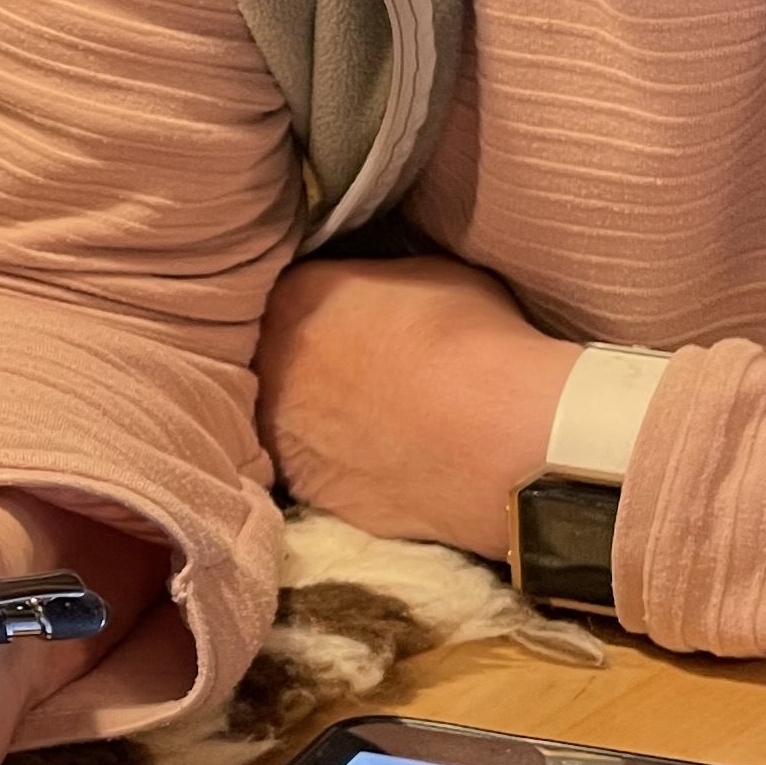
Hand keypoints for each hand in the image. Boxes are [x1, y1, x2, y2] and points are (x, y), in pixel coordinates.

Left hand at [256, 253, 576, 556]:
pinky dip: (339, 468)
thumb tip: (377, 303)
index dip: (328, 311)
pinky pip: (313, 470)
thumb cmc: (473, 342)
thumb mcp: (430, 276)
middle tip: (366, 377)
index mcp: (296, 297)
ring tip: (378, 425)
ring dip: (321, 420)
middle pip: (280, 358)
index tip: (358, 326)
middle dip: (315, 366)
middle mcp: (271, 363)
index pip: (294, 295)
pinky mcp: (304, 489)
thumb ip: (380, 284)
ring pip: (291, 418)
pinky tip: (381, 464)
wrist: (494, 439)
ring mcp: (281, 432)